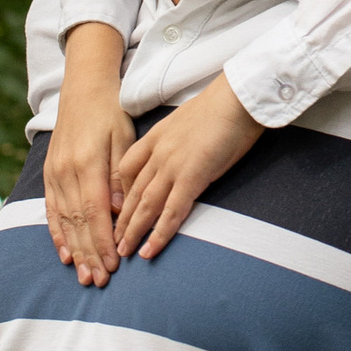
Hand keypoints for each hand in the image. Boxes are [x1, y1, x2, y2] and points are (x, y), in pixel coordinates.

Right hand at [47, 27, 134, 284]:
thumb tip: (118, 210)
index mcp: (86, 163)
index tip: (113, 264)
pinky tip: (64, 254)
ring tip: (83, 276)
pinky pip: (51, 211)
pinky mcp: (49, 175)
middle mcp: (65, 172)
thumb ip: (121, 174)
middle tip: (99, 282)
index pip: (94, 211)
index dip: (102, 241)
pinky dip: (57, 234)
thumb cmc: (110, 114)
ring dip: (74, 251)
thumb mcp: (124, 138)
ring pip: (63, 221)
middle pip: (77, 222)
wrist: (82, 90)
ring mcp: (54, 175)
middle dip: (89, 254)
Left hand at [112, 73, 264, 262]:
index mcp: (156, 137)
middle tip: (112, 241)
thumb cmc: (223, 107)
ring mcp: (172, 165)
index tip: (117, 210)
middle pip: (132, 192)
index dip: (121, 192)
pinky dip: (159, 234)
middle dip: (121, 219)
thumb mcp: (188, 121)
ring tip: (125, 253)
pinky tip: (150, 250)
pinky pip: (171, 211)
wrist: (238, 98)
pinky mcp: (191, 177)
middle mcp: (158, 153)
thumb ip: (178, 140)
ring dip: (133, 231)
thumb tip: (183, 153)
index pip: (127, 168)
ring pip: (145, 205)